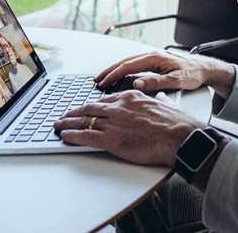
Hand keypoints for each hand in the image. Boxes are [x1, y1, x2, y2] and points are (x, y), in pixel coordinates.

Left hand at [54, 91, 202, 165]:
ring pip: (83, 121)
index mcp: (130, 97)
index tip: (84, 107)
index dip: (91, 105)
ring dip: (67, 124)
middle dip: (74, 112)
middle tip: (64, 115)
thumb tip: (159, 98)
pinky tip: (65, 136)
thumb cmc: (176, 124)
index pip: (104, 100)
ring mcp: (113, 123)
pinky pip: (86, 136)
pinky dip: (72, 136)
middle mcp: (118, 107)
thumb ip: (157, 100)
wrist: (179, 136)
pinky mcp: (111, 139)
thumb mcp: (165, 104)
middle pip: (89, 108)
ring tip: (58, 125)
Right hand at [95, 50, 235, 97]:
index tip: (104, 82)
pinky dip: (125, 71)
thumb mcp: (177, 80)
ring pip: (129, 63)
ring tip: (104, 79)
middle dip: (110, 71)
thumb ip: (156, 82)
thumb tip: (137, 83)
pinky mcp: (155, 63)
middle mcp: (152, 55)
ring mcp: (153, 58)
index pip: (129, 65)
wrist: (206, 68)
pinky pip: (136, 66)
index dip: (114, 74)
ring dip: (116, 71)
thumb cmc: (194, 74)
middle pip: (125, 62)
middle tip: (97, 81)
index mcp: (156, 57)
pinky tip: (120, 79)